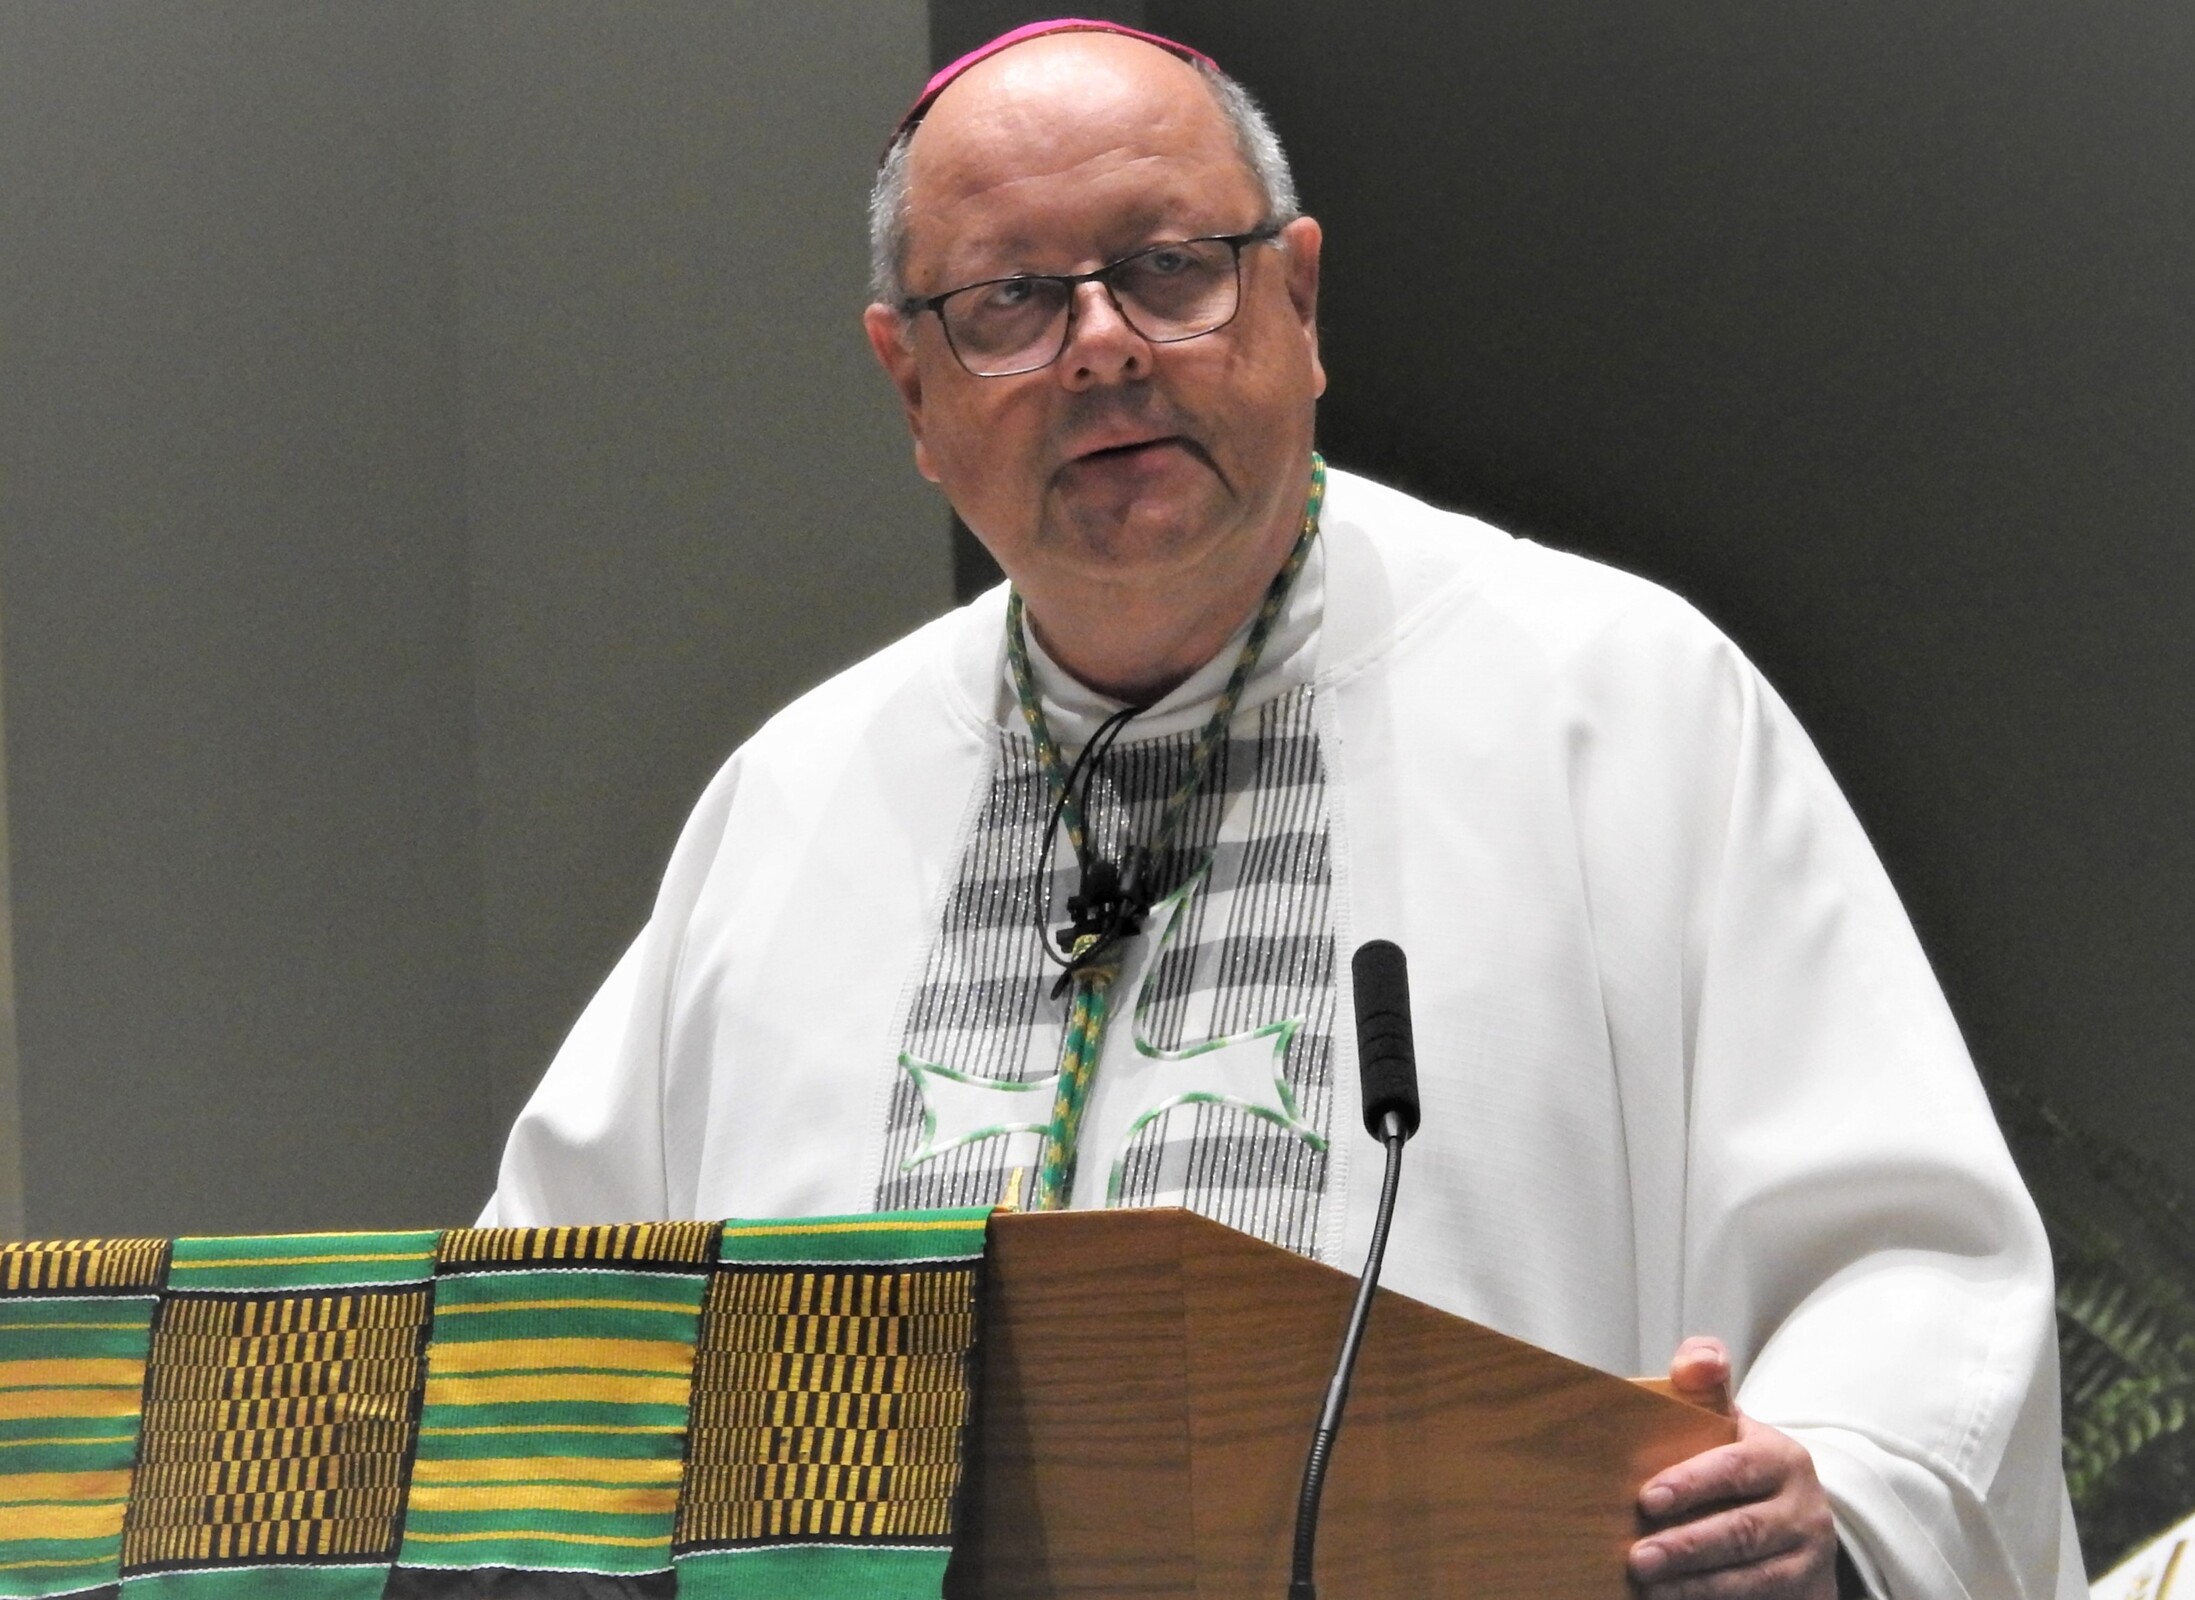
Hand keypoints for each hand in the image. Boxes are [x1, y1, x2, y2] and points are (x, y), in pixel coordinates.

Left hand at [1628, 1336, 1841, 1598]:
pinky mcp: (1808, 1597)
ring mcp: (1808, 1560)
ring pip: (1754, 1579)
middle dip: (1688, 1548)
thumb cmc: (1743, 1463)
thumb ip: (1706, 1381)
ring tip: (1651, 1590)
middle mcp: (1803, 1511)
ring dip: (1699, 1588)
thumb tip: (1698, 1361)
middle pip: (1743, 1532)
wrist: (1798, 1517)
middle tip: (1638, 1559)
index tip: (1647, 1500)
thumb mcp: (1730, 1419)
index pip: (1736, 1469)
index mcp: (1782, 1460)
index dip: (1693, 1484)